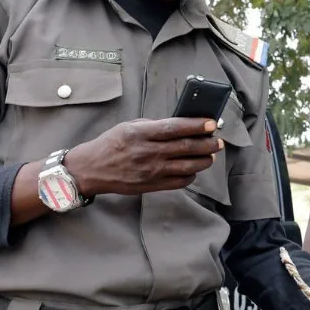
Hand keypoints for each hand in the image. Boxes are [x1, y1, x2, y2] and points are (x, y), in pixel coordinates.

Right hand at [64, 118, 223, 196]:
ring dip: (204, 160)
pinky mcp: (151, 186)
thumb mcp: (129, 127)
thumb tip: (182, 125)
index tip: (211, 123)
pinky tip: (194, 169)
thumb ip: (154, 126)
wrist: (91, 170)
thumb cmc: (111, 144)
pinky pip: (180, 182)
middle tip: (218, 141)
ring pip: (188, 166)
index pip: (175, 128)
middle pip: (187, 148)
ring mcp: (151, 171)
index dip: (197, 125)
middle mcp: (148, 152)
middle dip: (207, 144)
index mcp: (141, 134)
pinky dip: (191, 175)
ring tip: (211, 154)